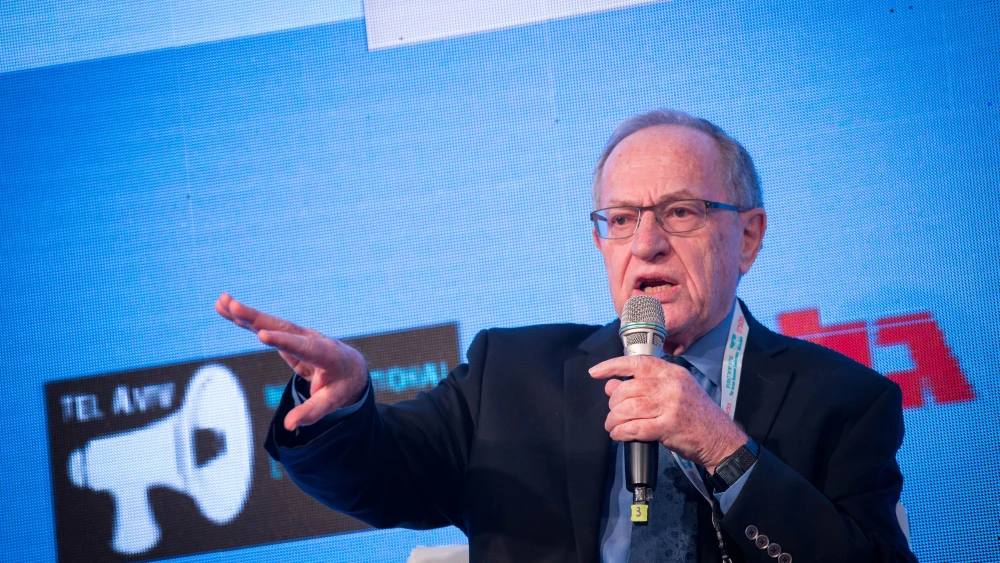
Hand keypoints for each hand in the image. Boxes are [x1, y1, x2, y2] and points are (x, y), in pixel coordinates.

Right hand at [215, 292, 368, 430]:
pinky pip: (266, 326)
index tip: (263, 335)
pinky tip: (227, 309)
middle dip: (258, 318)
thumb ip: (312, 412)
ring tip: (222, 302)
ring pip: (271, 323)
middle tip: (235, 306)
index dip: (283, 341)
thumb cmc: (342, 385)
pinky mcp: (288, 336)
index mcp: (325, 354)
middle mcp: (311, 338)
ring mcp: (299, 335)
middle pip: (283, 328)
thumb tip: (290, 425)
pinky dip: (247, 319)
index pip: (303, 347)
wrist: (351, 368)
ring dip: (247, 313)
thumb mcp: (333, 402)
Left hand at [589, 355, 745, 472]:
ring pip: (628, 408)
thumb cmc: (695, 415)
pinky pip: (635, 427)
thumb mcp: (672, 393)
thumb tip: (611, 385)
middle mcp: (671, 384)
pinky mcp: (669, 426)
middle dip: (613, 403)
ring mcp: (671, 405)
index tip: (595, 372)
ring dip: (614, 419)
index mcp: (671, 372)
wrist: (720, 439)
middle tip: (613, 413)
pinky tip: (619, 435)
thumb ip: (643, 387)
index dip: (611, 366)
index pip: (636, 362)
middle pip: (628, 388)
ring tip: (612, 426)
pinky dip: (622, 432)